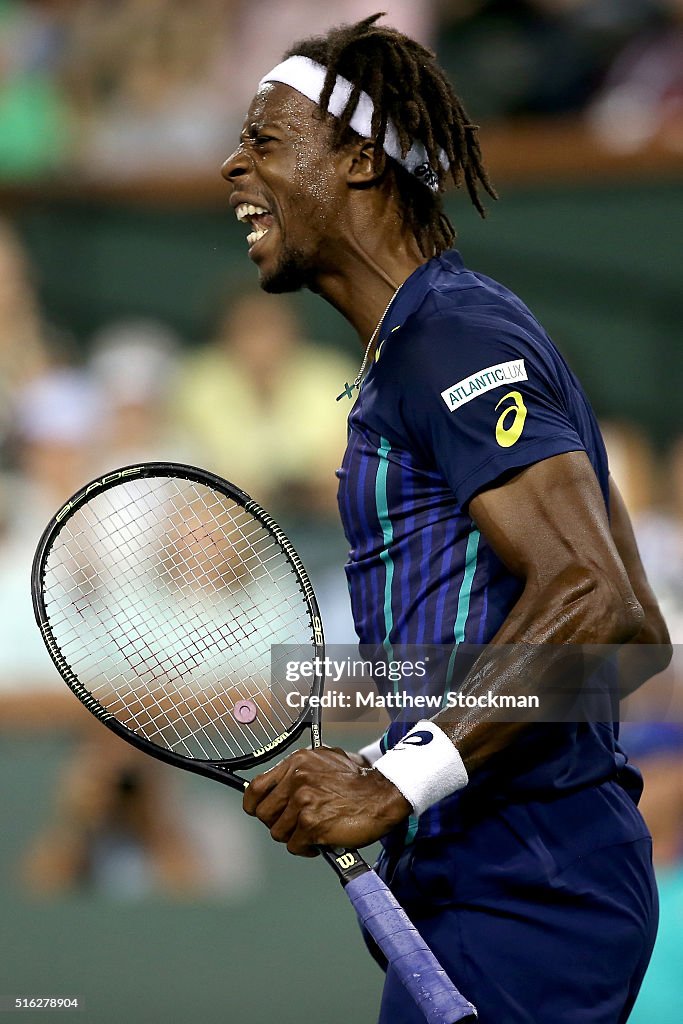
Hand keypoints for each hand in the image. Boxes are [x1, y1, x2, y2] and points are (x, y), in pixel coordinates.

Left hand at [243, 746, 410, 855]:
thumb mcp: (324, 760)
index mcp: (296, 763)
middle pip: (264, 814)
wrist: (382, 794)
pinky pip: (295, 846)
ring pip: (278, 832)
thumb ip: (299, 770)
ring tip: (311, 833)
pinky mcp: (312, 824)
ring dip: (294, 837)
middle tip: (295, 825)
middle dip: (278, 823)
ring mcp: (303, 802)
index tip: (260, 812)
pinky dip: (306, 848)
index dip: (254, 805)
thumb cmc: (355, 780)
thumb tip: (277, 785)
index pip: (255, 788)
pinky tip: (320, 842)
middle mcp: (296, 780)